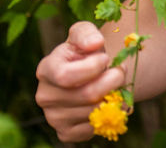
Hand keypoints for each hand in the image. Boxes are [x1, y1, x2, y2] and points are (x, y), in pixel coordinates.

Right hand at [35, 21, 126, 141]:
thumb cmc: (86, 52)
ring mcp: (53, 117)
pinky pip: (92, 129)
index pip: (66, 76)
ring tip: (114, 84)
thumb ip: (87, 33)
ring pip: (94, 112)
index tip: (106, 58)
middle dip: (112, 81)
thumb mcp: (85, 34)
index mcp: (46, 70)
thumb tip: (94, 43)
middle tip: (121, 71)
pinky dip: (106, 115)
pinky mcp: (65, 133)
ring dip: (113, 97)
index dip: (92, 68)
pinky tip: (106, 102)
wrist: (90, 74)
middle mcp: (44, 96)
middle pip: (86, 95)